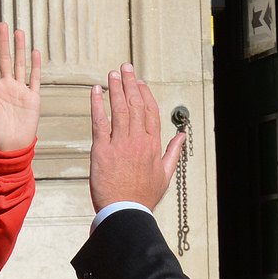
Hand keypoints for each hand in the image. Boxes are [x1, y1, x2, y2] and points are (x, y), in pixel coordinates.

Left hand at [0, 24, 41, 152]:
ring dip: (19, 48)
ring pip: (20, 64)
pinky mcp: (32, 98)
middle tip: (2, 23)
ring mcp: (20, 90)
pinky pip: (34, 78)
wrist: (10, 147)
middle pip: (5, 58)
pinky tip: (35, 52)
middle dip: (3, 42)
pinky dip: (35, 65)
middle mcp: (7, 86)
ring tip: (18, 31)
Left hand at [90, 63, 185, 211]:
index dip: (144, 93)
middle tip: (124, 67)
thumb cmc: (143, 197)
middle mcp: (138, 140)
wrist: (124, 212)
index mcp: (153, 145)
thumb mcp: (165, 175)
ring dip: (115, 88)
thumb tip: (182, 137)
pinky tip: (95, 91)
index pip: (150, 111)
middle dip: (129, 83)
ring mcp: (120, 144)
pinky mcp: (102, 150)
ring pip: (118, 109)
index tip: (139, 82)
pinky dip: (97, 104)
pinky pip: (100, 122)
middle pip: (135, 104)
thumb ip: (173, 152)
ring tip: (111, 73)